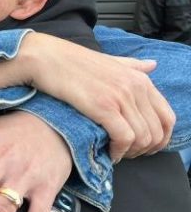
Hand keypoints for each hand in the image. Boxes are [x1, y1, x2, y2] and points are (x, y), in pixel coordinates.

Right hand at [19, 33, 174, 161]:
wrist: (45, 57)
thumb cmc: (71, 61)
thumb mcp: (108, 60)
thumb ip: (132, 65)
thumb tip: (153, 65)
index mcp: (140, 78)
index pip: (167, 118)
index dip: (159, 140)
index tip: (141, 147)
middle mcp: (135, 87)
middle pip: (156, 133)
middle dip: (143, 150)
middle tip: (125, 154)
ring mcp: (120, 96)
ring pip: (142, 138)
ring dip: (129, 153)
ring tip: (114, 153)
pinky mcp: (103, 106)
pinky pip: (124, 138)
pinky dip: (118, 151)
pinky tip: (107, 153)